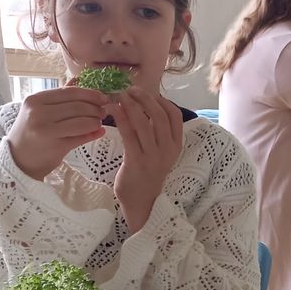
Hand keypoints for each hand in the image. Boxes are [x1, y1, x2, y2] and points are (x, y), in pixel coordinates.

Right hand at [7, 87, 106, 179]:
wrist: (20, 157)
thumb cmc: (33, 131)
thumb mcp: (40, 109)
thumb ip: (60, 97)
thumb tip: (81, 81)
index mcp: (36, 99)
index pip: (69, 92)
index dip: (90, 94)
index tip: (103, 98)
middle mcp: (38, 112)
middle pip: (78, 107)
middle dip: (96, 109)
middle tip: (104, 112)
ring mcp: (46, 129)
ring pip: (81, 122)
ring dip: (96, 122)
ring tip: (99, 122)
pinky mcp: (55, 146)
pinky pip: (81, 138)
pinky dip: (93, 134)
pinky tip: (98, 132)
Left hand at [105, 87, 182, 232]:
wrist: (141, 200)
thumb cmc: (148, 172)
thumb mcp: (160, 152)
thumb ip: (157, 132)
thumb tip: (147, 105)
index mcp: (176, 146)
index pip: (175, 116)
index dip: (162, 100)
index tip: (148, 93)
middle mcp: (168, 150)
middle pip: (159, 116)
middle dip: (145, 98)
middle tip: (131, 89)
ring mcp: (153, 156)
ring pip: (144, 123)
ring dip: (131, 105)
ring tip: (120, 95)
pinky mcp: (136, 161)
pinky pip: (129, 134)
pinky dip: (121, 118)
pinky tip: (114, 110)